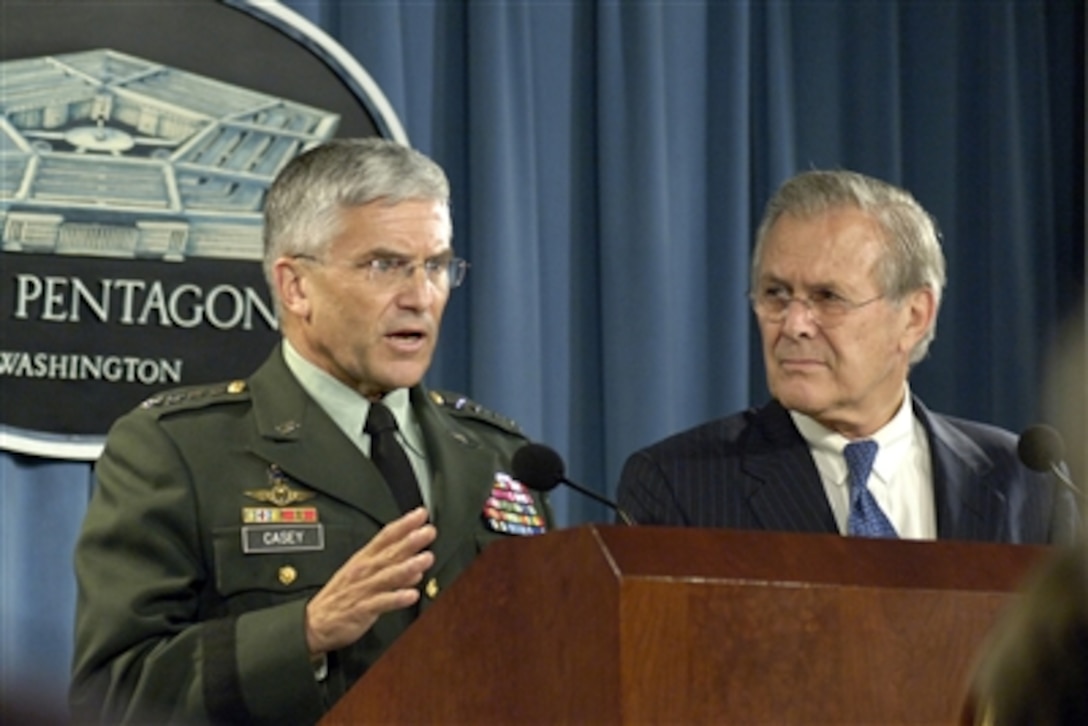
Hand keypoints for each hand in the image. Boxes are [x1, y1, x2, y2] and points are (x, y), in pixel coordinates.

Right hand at [304, 506, 435, 654]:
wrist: (313, 623)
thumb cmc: (339, 598)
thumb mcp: (362, 577)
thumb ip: (391, 570)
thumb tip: (416, 566)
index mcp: (363, 560)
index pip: (385, 537)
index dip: (403, 524)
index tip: (421, 514)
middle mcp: (364, 571)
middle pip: (389, 553)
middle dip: (410, 541)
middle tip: (428, 531)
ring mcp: (363, 589)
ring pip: (388, 576)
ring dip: (408, 566)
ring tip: (425, 559)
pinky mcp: (361, 609)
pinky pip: (381, 603)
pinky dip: (396, 598)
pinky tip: (411, 595)